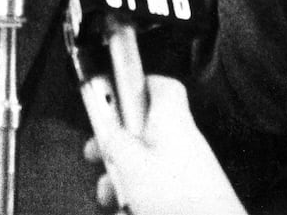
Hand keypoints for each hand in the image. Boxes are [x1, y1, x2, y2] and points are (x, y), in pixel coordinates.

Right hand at [84, 76, 245, 214]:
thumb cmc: (178, 197)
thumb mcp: (130, 163)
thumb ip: (114, 141)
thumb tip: (106, 131)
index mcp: (171, 120)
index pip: (161, 85)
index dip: (137, 84)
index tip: (114, 93)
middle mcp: (181, 140)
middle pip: (143, 129)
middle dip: (116, 146)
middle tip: (98, 157)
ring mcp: (186, 168)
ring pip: (145, 163)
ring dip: (122, 179)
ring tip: (110, 197)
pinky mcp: (188, 193)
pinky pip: (155, 187)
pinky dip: (137, 198)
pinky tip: (126, 210)